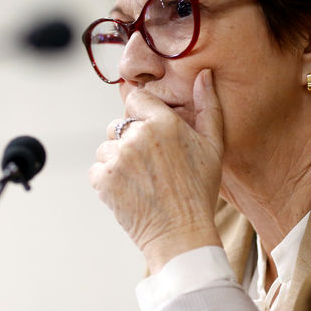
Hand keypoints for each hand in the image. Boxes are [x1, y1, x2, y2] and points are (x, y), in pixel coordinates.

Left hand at [89, 69, 224, 273]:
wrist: (182, 236)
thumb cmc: (199, 192)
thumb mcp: (213, 147)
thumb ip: (208, 106)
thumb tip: (203, 75)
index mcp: (164, 123)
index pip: (135, 99)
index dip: (141, 116)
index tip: (150, 135)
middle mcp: (138, 136)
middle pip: (118, 125)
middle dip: (129, 141)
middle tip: (150, 167)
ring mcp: (118, 158)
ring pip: (106, 148)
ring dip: (118, 162)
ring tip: (141, 182)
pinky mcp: (104, 178)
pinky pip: (97, 169)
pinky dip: (108, 181)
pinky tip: (130, 192)